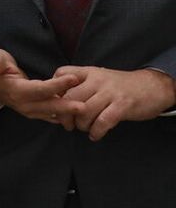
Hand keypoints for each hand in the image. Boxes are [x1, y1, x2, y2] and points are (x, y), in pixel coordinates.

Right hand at [0, 48, 81, 125]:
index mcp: (15, 90)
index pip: (39, 89)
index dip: (56, 85)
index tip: (73, 79)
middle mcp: (22, 103)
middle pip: (47, 105)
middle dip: (66, 106)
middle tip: (84, 106)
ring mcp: (27, 109)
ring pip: (50, 112)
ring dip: (66, 112)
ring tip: (85, 111)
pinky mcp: (32, 111)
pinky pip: (48, 116)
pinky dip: (61, 116)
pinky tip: (74, 117)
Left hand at [54, 66, 175, 141]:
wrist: (152, 87)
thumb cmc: (120, 87)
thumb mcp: (99, 78)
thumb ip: (80, 86)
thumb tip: (58, 101)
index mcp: (89, 72)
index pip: (62, 73)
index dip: (55, 90)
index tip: (57, 104)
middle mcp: (97, 80)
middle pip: (70, 98)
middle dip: (65, 115)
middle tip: (67, 124)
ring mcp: (110, 92)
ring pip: (85, 111)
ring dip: (81, 125)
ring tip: (84, 129)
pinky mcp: (122, 106)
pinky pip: (103, 121)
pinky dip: (96, 131)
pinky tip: (95, 135)